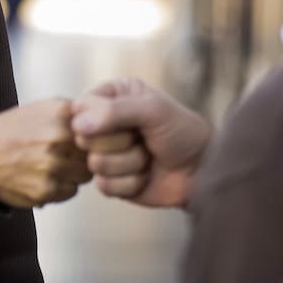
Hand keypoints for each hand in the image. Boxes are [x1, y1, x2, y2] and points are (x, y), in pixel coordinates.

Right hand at [0, 98, 91, 207]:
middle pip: (94, 154)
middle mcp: (58, 138)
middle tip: (68, 155)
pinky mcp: (46, 190)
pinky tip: (44, 177)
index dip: (96, 138)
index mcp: (60, 113)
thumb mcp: (41, 108)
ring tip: (54, 166)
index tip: (89, 141)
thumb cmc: (10, 131)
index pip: (100, 130)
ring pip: (84, 176)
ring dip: (74, 174)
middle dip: (83, 156)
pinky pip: (69, 192)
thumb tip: (102, 124)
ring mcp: (53, 165)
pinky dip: (61, 188)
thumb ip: (72, 114)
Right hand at [71, 78, 211, 208]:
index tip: (125, 121)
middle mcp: (105, 123)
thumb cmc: (183, 132)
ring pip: (95, 163)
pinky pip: (104, 186)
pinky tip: (146, 176)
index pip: (81, 107)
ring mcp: (107, 153)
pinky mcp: (112, 181)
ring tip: (148, 156)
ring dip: (129, 163)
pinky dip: (130, 183)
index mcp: (112, 96)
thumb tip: (77, 125)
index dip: (96, 118)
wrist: (204, 171)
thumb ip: (113, 111)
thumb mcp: (152, 110)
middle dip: (118, 142)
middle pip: (83, 137)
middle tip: (141, 138)